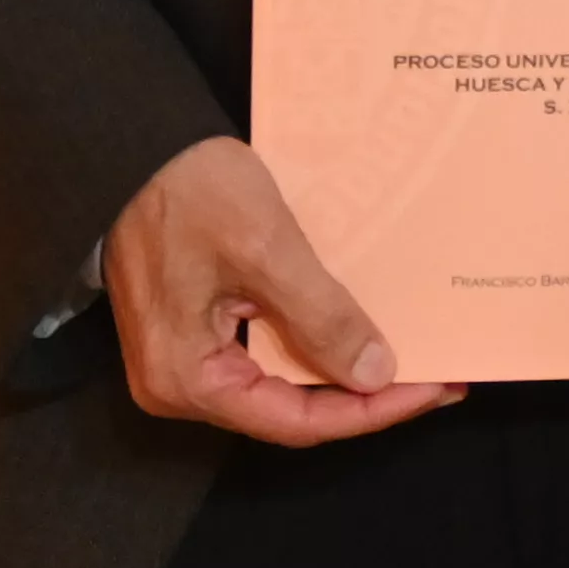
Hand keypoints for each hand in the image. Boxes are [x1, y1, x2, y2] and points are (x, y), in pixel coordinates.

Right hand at [106, 134, 469, 446]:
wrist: (130, 145)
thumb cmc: (190, 190)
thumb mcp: (266, 249)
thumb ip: (320, 318)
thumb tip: (375, 374)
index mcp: (187, 380)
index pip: (295, 422)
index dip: (369, 412)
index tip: (433, 388)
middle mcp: (181, 384)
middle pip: (289, 410)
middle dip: (364, 395)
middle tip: (438, 374)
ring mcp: (186, 357)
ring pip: (281, 382)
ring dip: (343, 369)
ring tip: (412, 355)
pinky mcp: (196, 328)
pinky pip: (265, 352)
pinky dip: (315, 343)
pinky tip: (362, 327)